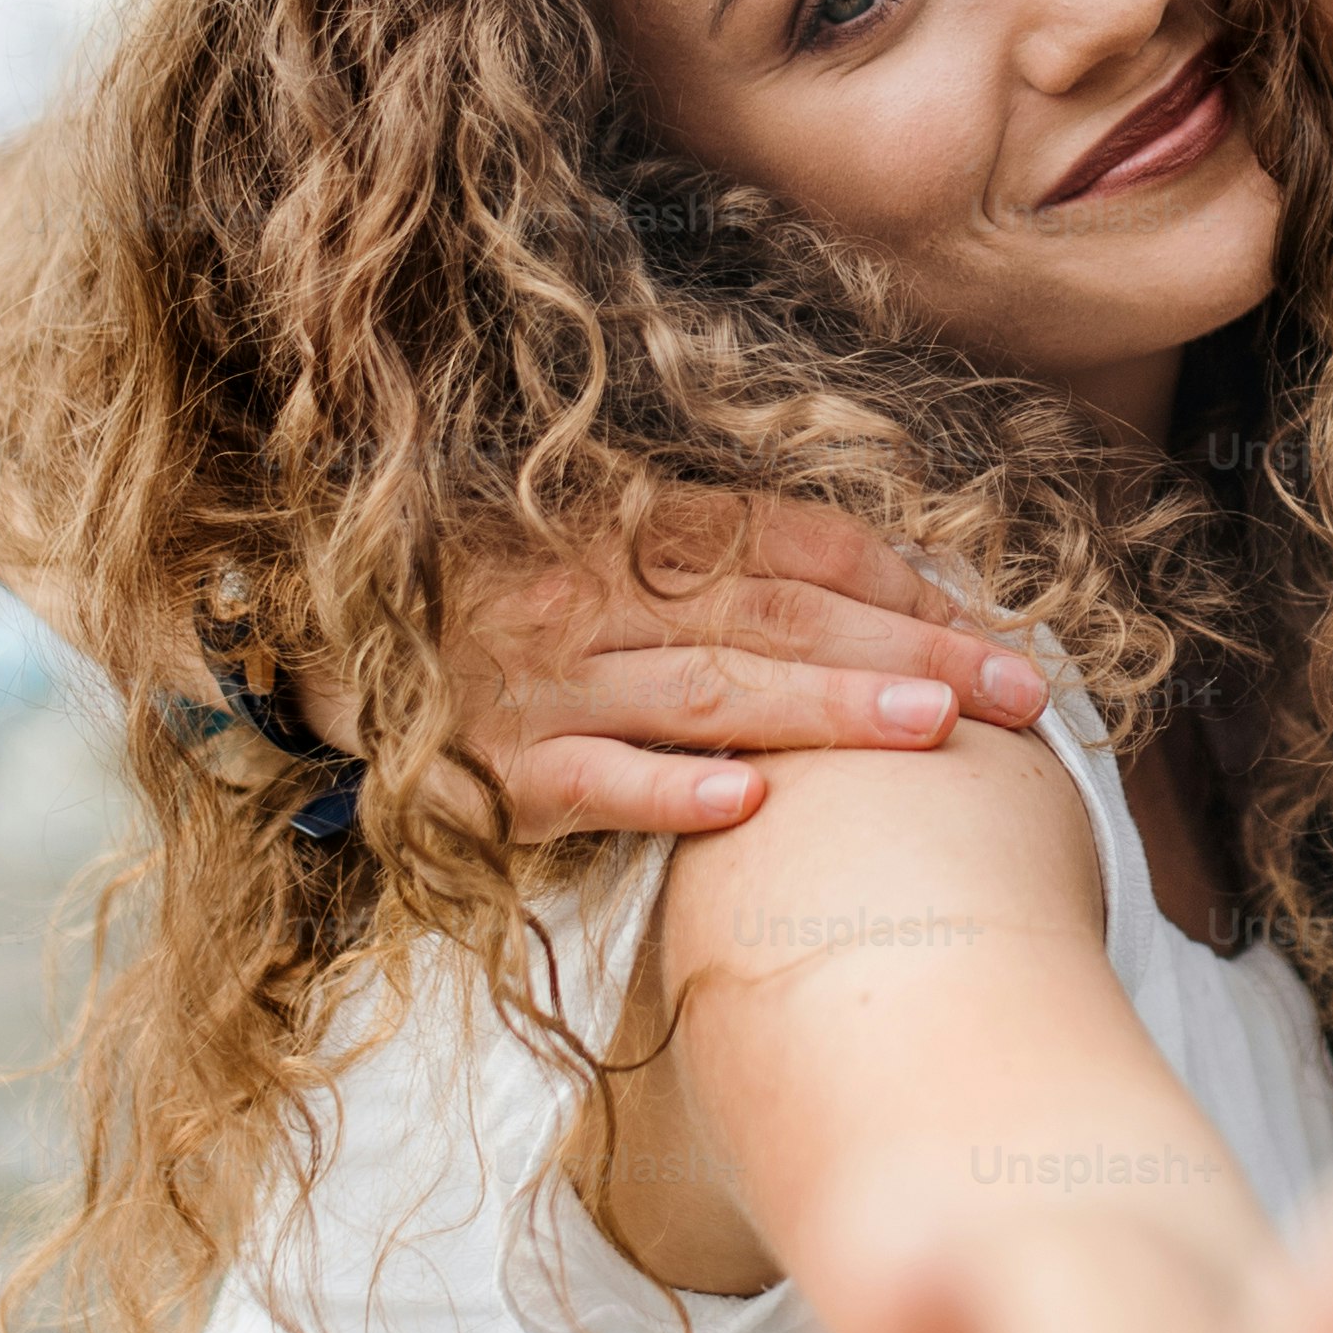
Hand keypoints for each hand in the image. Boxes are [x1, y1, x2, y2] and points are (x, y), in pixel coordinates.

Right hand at [308, 492, 1054, 839]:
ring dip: (823, 708)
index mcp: (621, 530)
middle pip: (773, 615)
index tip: (990, 621)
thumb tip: (876, 588)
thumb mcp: (588, 551)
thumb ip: (708, 560)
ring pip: (706, 690)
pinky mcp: (502, 774)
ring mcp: (545, 685)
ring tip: (930, 727)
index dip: (892, 576)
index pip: (783, 541)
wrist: (316, 658)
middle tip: (1016, 688)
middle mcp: (589, 596)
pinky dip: (668, 789)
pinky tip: (747, 802)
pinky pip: (594, 783)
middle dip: (905, 648)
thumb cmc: (485, 605)